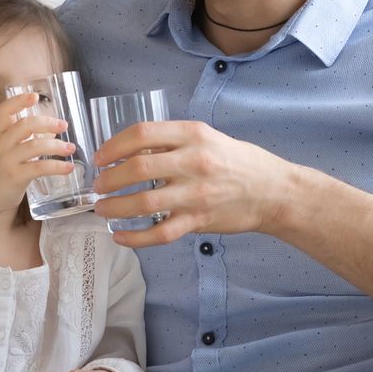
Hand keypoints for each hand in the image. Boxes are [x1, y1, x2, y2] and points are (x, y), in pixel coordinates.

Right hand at [0, 92, 77, 214]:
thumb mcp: (5, 150)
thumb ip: (23, 138)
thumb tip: (50, 128)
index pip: (5, 111)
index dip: (19, 101)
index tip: (35, 96)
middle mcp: (1, 145)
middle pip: (25, 125)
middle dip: (47, 123)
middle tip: (63, 125)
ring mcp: (8, 161)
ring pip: (35, 146)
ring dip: (56, 145)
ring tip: (70, 148)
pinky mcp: (16, 176)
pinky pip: (39, 168)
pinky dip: (57, 166)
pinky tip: (68, 167)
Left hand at [89, 120, 297, 246]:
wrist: (273, 191)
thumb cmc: (238, 162)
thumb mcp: (207, 137)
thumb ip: (172, 141)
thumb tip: (130, 149)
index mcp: (194, 135)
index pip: (142, 133)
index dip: (113, 145)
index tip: (100, 156)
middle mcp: (194, 162)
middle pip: (137, 168)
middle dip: (108, 178)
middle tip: (98, 185)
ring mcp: (196, 194)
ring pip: (143, 203)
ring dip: (114, 207)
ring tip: (102, 208)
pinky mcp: (198, 221)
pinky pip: (160, 233)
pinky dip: (134, 238)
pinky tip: (119, 236)